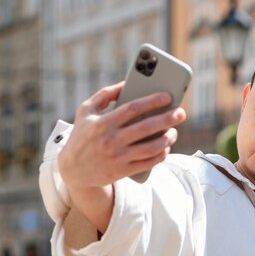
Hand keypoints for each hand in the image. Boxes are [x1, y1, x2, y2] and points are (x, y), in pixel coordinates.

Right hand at [58, 83, 185, 232]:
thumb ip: (104, 95)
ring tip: (174, 131)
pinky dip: (161, 155)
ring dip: (167, 139)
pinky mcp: (123, 172)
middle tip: (181, 113)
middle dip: (167, 119)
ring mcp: (118, 158)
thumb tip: (127, 83)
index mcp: (102, 123)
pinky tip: (166, 147)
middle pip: (146, 127)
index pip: (132, 108)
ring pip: (150, 148)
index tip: (167, 96)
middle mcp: (111, 140)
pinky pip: (148, 163)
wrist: (73, 169)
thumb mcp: (86, 111)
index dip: (152, 101)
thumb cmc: (83, 134)